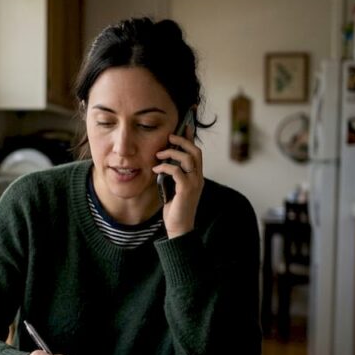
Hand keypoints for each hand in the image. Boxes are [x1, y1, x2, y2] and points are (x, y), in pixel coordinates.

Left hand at [152, 124, 203, 238]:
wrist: (179, 228)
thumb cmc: (175, 209)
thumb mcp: (174, 188)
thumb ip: (173, 176)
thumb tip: (164, 162)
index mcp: (197, 176)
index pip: (197, 153)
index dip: (191, 138)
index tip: (185, 126)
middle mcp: (198, 178)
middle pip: (196, 152)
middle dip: (183, 141)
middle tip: (169, 137)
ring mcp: (194, 184)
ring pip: (188, 159)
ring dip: (172, 153)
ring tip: (159, 154)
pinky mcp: (186, 190)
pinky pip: (177, 172)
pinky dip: (166, 167)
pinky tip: (156, 168)